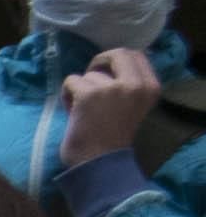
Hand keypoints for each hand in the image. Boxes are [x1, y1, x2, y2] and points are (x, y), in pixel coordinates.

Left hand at [65, 47, 161, 168]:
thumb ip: (128, 84)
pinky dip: (67, 96)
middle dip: (99, 63)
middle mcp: (136, 85)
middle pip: (117, 54)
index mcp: (151, 87)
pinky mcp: (89, 94)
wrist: (99, 162)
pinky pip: (71, 82)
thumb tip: (111, 62)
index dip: (116, 59)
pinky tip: (72, 113)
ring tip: (83, 110)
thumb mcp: (132, 105)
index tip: (106, 71)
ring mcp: (113, 88)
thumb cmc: (112, 136)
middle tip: (90, 81)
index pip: (136, 55)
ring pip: (90, 74)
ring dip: (81, 89)